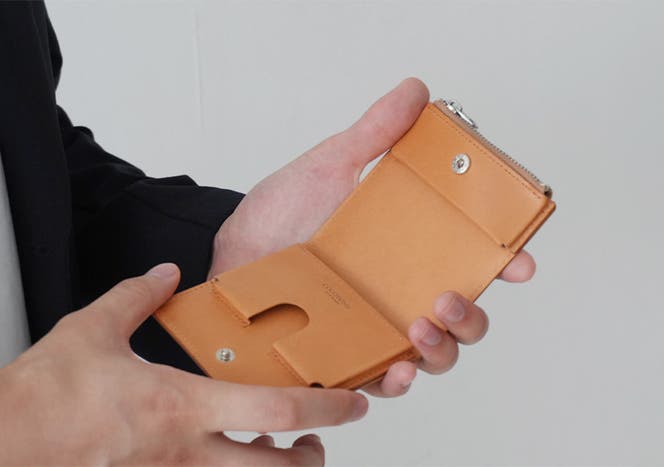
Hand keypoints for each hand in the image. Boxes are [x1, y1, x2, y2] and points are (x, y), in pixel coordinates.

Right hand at [0, 265, 367, 464]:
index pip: (279, 411)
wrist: (3, 444)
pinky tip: (221, 455)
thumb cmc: (48, 394)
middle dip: (312, 457)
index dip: (327, 408)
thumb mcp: (96, 327)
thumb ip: (139, 294)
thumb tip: (166, 273)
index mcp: (184, 406)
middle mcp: (188, 453)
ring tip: (280, 452)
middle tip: (319, 438)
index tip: (354, 402)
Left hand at [208, 78, 535, 396]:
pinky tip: (398, 371)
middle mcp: (397, 292)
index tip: (518, 261)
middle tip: (450, 297)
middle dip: (473, 317)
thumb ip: (373, 135)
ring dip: (443, 350)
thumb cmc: (278, 213)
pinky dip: (396, 383)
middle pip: (462, 317)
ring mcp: (372, 327)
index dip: (504, 262)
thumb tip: (415, 91)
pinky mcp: (342, 357)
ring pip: (433, 355)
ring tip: (421, 328)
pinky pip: (380, 381)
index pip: (468, 259)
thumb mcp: (328, 168)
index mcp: (405, 249)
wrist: (228, 252)